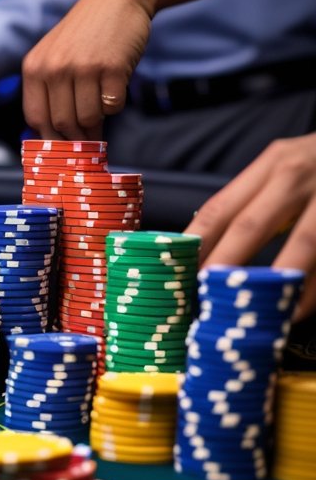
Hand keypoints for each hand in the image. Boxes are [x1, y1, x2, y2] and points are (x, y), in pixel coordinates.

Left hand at [21, 0, 149, 139]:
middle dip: (77, 136)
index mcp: (34, 68)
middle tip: (90, 139)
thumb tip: (55, 136)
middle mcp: (54, 68)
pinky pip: (112, 105)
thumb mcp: (54, 55)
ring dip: (98, 121)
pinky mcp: (111, 67)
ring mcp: (82, 67)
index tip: (63, 147)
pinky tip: (115, 86)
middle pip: (62, 123)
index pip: (36, 118)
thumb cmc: (86, 34)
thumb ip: (49, 90)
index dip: (51, 138)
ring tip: (102, 106)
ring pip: (88, 118)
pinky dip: (115, 104)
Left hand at [185, 133, 315, 319]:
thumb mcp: (288, 170)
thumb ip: (256, 202)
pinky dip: (314, 288)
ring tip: (254, 314)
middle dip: (224, 267)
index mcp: (271, 165)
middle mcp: (296, 177)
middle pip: (251, 226)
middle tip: (204, 301)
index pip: (220, 208)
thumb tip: (210, 249)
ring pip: (302, 243)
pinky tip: (297, 309)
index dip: (196, 245)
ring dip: (275, 283)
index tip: (178, 275)